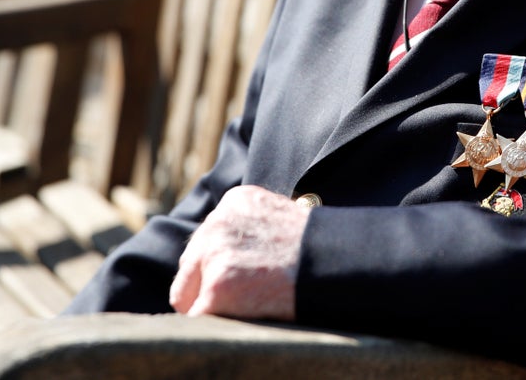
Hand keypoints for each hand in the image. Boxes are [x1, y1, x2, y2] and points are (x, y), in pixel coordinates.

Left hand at [169, 185, 310, 320]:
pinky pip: (197, 318)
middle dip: (209, 285)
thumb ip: (247, 230)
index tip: (243, 276)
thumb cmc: (317, 251)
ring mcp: (214, 254)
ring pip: (188, 296)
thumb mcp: (278, 219)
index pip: (205, 243)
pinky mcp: (216, 288)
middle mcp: (217, 222)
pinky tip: (245, 315)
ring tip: (251, 301)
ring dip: (212, 305)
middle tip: (247, 293)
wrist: (336, 264)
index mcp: (234, 202)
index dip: (221, 267)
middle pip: (190, 267)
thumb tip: (232, 255)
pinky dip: (217, 323)